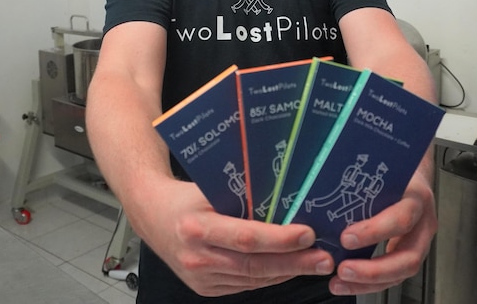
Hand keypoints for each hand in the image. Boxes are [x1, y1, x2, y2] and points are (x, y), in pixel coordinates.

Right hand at [141, 179, 336, 296]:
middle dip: (294, 263)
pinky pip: (244, 285)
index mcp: (197, 228)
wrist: (151, 215)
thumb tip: (287, 196)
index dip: (280, 239)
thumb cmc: (186, 197)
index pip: (246, 238)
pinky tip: (289, 268)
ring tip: (315, 263)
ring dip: (287, 272)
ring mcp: (200, 277)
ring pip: (252, 279)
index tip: (308, 234)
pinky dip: (269, 277)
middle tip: (324, 259)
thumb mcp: (210, 188)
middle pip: (254, 265)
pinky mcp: (204, 288)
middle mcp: (197, 257)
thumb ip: (243, 195)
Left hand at [329, 169, 436, 295]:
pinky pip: (394, 275)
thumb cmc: (395, 169)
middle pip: (408, 257)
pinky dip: (370, 283)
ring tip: (340, 282)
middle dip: (374, 270)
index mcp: (416, 197)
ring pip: (402, 271)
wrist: (413, 172)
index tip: (347, 237)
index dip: (375, 231)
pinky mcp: (410, 251)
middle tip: (343, 269)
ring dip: (370, 281)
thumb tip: (324, 187)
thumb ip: (361, 180)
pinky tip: (347, 282)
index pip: (401, 218)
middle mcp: (423, 222)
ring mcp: (420, 240)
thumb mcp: (382, 169)